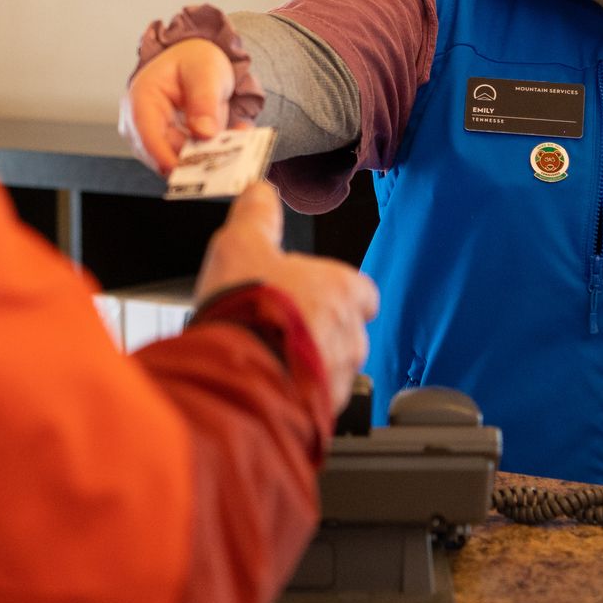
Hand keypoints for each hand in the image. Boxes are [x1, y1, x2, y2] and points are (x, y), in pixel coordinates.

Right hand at [121, 38, 238, 174]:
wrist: (196, 61)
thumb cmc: (193, 60)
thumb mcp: (205, 71)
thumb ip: (205, 100)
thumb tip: (205, 133)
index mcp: (141, 98)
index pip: (147, 134)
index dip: (165, 156)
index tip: (188, 169)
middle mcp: (141, 123)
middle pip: (162, 153)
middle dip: (195, 158)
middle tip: (229, 154)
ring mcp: (155, 138)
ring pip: (178, 161)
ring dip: (208, 155)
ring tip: (238, 139)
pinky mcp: (172, 148)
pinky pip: (191, 160)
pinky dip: (213, 152)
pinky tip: (234, 137)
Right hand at [196, 180, 378, 413]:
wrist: (239, 374)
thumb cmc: (248, 309)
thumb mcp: (242, 244)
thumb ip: (256, 216)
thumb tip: (260, 193)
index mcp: (342, 290)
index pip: (362, 291)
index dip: (338, 291)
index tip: (313, 291)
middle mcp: (351, 334)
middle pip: (346, 331)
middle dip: (317, 330)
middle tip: (279, 326)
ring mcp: (339, 376)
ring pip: (331, 369)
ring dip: (307, 364)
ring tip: (268, 358)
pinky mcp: (322, 410)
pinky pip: (314, 400)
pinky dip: (295, 393)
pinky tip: (265, 383)